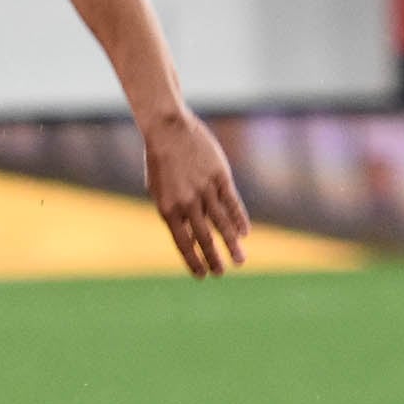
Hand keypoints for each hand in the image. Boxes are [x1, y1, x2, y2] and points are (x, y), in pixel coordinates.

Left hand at [140, 105, 252, 279]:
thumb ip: (174, 212)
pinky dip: (239, 219)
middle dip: (214, 258)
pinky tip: (244, 233)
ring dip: (232, 244)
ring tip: (240, 261)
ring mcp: (205, 190)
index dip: (193, 261)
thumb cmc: (160, 160)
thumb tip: (191, 234)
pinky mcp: (220, 176)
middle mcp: (188, 203)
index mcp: (168, 209)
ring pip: (222, 224)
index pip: (183, 243)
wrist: (168, 129)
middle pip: (205, 238)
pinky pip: (232, 203)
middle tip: (222, 272)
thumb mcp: (158, 190)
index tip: (202, 275)